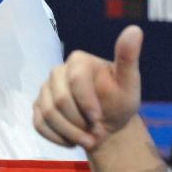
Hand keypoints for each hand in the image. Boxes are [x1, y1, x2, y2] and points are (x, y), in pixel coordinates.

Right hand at [33, 25, 142, 150]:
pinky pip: (38, 124)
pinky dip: (57, 137)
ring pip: (47, 113)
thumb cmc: (119, 101)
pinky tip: (72, 141)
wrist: (108, 123)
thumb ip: (128, 58)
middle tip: (96, 133)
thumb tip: (134, 29)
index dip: (86, 102)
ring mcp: (44, 90)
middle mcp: (57, 72)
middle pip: (58, 100)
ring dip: (70, 133)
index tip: (99, 117)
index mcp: (77, 61)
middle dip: (78, 123)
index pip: (74, 79)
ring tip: (88, 141)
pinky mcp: (37, 107)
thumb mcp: (129, 82)